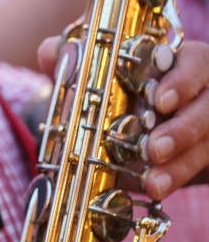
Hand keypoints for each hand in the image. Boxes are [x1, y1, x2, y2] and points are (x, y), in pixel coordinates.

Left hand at [36, 37, 208, 199]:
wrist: (132, 122)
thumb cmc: (119, 85)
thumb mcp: (98, 68)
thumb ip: (74, 56)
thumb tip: (48, 52)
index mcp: (179, 61)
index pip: (193, 64)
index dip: (180, 81)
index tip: (159, 100)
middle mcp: (201, 92)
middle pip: (205, 108)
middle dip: (181, 130)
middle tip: (153, 149)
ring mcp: (207, 125)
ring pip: (205, 143)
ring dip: (179, 164)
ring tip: (153, 182)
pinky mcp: (206, 152)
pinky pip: (201, 167)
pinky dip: (177, 178)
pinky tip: (157, 188)